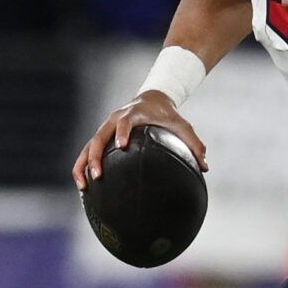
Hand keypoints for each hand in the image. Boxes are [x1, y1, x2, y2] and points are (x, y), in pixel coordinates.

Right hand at [73, 91, 208, 189]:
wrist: (151, 100)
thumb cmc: (167, 115)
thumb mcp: (183, 126)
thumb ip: (195, 144)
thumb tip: (206, 167)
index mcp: (133, 114)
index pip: (124, 122)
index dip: (122, 132)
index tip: (122, 146)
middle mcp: (114, 120)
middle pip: (99, 137)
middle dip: (95, 156)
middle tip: (98, 175)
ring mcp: (105, 129)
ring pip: (88, 146)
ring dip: (83, 165)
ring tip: (84, 187)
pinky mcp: (101, 137)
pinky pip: (87, 152)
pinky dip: (82, 167)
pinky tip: (83, 188)